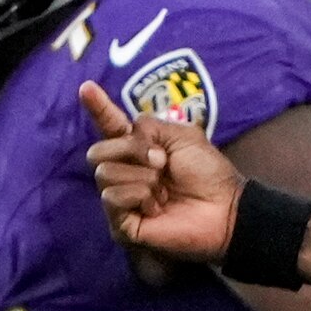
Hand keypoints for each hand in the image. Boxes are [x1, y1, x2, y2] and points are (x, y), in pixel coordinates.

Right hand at [82, 82, 241, 262]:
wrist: (223, 208)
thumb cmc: (207, 173)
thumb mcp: (182, 136)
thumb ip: (149, 127)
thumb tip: (126, 136)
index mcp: (139, 148)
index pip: (110, 126)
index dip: (98, 108)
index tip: (86, 86)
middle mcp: (125, 172)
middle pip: (97, 151)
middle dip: (131, 151)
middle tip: (162, 163)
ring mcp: (121, 199)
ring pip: (104, 173)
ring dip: (142, 176)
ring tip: (164, 190)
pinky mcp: (121, 224)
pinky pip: (112, 198)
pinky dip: (139, 196)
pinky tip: (157, 207)